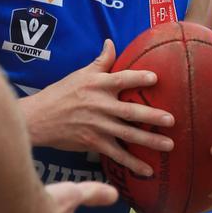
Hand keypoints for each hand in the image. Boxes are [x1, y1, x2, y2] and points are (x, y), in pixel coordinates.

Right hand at [21, 39, 174, 176]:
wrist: (40, 118)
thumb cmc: (61, 93)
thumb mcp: (80, 73)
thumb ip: (101, 60)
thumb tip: (111, 42)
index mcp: (97, 85)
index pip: (122, 79)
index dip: (138, 78)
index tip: (156, 78)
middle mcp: (100, 105)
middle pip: (130, 111)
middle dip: (152, 116)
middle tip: (171, 120)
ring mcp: (98, 126)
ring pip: (127, 134)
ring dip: (149, 141)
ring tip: (169, 145)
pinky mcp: (94, 142)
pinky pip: (117, 155)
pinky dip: (132, 164)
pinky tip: (148, 170)